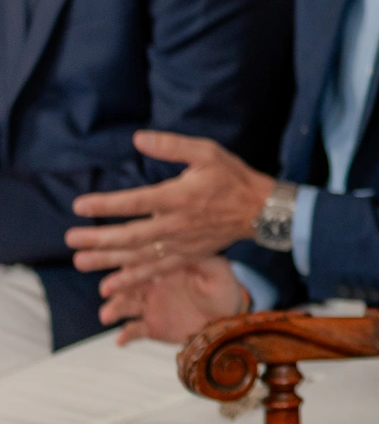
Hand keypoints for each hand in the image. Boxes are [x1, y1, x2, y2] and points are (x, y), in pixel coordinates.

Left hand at [67, 133, 273, 274]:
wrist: (261, 210)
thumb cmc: (232, 177)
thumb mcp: (207, 152)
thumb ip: (172, 145)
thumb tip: (138, 138)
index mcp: (179, 196)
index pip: (136, 202)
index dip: (107, 205)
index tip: (80, 206)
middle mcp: (177, 224)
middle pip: (132, 235)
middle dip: (99, 238)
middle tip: (71, 239)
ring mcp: (182, 243)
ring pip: (140, 255)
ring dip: (109, 260)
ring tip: (81, 261)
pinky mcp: (188, 255)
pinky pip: (157, 270)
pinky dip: (134, 278)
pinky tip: (111, 285)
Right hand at [99, 256, 248, 344]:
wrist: (228, 318)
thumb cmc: (223, 288)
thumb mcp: (217, 270)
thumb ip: (202, 258)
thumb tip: (186, 245)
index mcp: (164, 267)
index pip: (141, 260)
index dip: (130, 261)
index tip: (120, 262)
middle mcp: (151, 284)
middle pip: (125, 282)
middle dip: (113, 284)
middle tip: (106, 289)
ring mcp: (149, 305)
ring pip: (124, 305)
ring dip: (113, 309)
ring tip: (107, 316)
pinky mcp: (151, 326)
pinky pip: (133, 330)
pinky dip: (125, 335)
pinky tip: (121, 340)